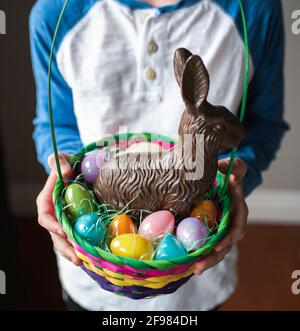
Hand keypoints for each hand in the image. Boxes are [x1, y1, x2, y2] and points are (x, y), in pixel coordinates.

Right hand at [36, 153, 81, 265]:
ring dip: (72, 252)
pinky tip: (90, 256)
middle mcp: (53, 214)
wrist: (73, 169)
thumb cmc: (66, 164)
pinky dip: (81, 247)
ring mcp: (63, 220)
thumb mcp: (62, 159)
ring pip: (64, 240)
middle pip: (55, 235)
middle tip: (76, 258)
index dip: (53, 226)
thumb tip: (66, 172)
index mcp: (46, 201)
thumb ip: (61, 162)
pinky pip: (75, 237)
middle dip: (65, 247)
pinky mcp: (74, 223)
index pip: (46, 217)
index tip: (63, 232)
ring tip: (84, 262)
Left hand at [193, 158, 248, 275]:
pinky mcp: (210, 229)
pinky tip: (186, 263)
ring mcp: (220, 228)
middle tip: (199, 267)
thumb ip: (234, 168)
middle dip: (213, 257)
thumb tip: (231, 175)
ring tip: (193, 270)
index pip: (236, 227)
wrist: (225, 177)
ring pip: (216, 249)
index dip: (229, 238)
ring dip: (206, 261)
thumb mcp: (234, 166)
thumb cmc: (230, 171)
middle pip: (225, 245)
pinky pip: (206, 243)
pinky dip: (199, 253)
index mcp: (238, 210)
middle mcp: (231, 222)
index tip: (217, 246)